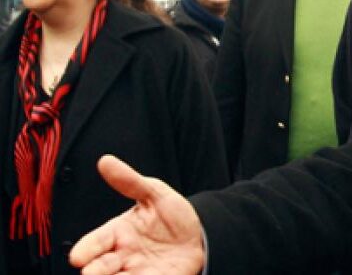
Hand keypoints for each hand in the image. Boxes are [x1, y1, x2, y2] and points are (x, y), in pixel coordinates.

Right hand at [69, 155, 204, 274]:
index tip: (78, 257)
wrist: (200, 235)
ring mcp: (136, 272)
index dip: (85, 250)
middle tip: (93, 273)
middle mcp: (122, 256)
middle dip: (94, 272)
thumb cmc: (171, 215)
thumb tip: (105, 160)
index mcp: (117, 233)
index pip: (95, 242)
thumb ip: (130, 181)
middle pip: (99, 269)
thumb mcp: (154, 193)